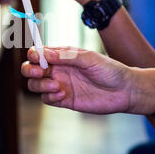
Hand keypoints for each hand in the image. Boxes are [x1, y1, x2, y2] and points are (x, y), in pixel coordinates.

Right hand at [21, 47, 154, 115]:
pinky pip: (46, 99)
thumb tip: (45, 54)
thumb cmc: (109, 70)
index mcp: (61, 56)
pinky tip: (64, 94)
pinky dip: (50, 97)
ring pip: (35, 85)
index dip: (33, 54)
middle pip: (31, 69)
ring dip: (40, 85)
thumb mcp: (89, 58)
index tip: (38, 58)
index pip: (38, 53)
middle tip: (40, 73)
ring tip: (57, 86)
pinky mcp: (64, 100)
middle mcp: (57, 69)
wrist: (124, 91)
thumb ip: (67, 56)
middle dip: (29, 70)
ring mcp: (59, 85)